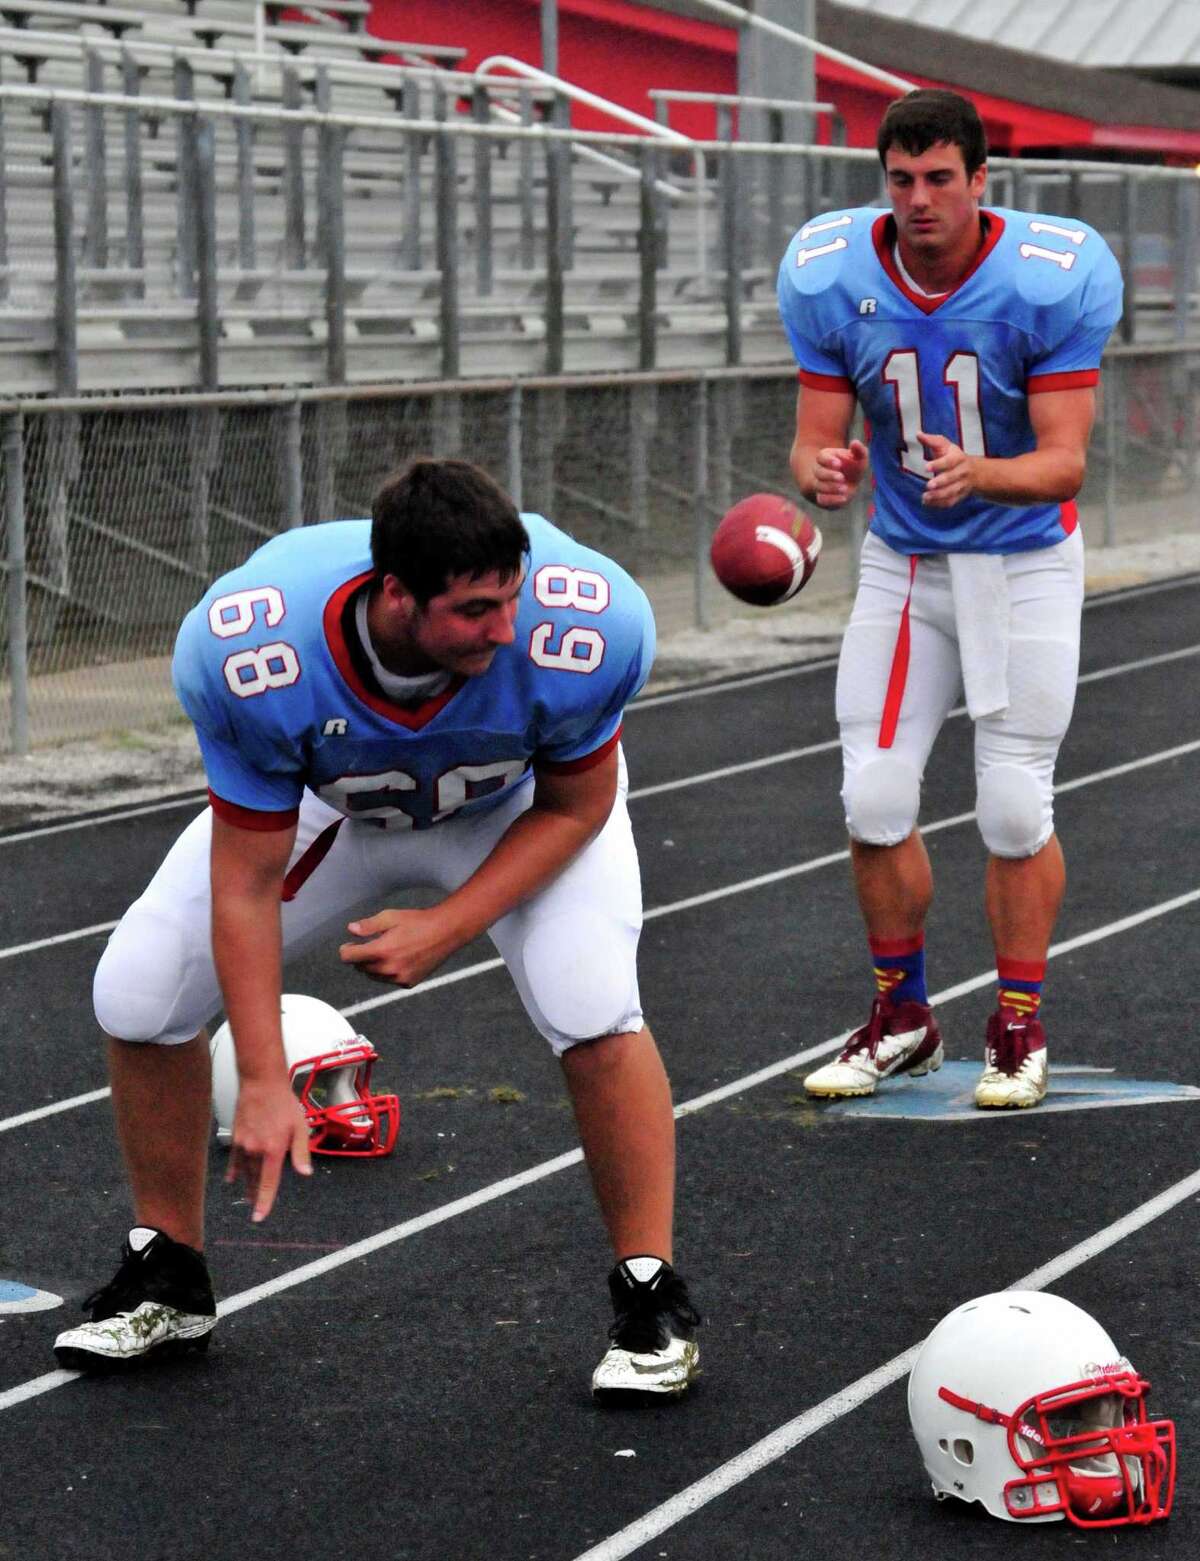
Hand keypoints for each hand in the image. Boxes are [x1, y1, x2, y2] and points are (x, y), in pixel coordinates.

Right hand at [226, 1076, 311, 1222]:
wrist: (261, 1084)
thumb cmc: (283, 1104)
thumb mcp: (300, 1127)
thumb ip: (301, 1153)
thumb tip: (305, 1173)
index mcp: (273, 1150)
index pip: (268, 1183)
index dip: (264, 1202)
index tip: (259, 1217)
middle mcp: (255, 1151)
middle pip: (254, 1180)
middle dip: (255, 1196)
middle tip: (255, 1209)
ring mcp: (243, 1144)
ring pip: (244, 1171)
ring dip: (246, 1185)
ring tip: (247, 1197)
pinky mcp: (236, 1137)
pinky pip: (234, 1160)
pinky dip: (234, 1170)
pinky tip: (232, 1179)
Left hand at [339, 905, 458, 987]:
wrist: (446, 932)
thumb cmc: (418, 921)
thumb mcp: (391, 917)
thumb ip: (368, 926)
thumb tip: (351, 930)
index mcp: (382, 951)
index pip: (349, 957)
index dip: (346, 950)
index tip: (350, 945)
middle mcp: (389, 968)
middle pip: (360, 968)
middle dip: (361, 957)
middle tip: (369, 945)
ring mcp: (399, 978)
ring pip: (374, 976)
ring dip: (374, 966)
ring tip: (386, 951)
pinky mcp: (409, 983)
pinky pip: (390, 980)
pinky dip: (389, 972)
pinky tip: (400, 958)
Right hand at [812, 439, 868, 507]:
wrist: (848, 483)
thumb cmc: (853, 467)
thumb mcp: (859, 458)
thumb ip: (859, 450)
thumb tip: (854, 443)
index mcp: (825, 458)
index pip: (821, 457)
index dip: (828, 461)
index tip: (839, 464)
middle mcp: (819, 471)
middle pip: (818, 472)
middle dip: (829, 475)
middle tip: (841, 477)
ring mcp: (819, 485)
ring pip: (819, 486)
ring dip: (831, 488)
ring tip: (844, 488)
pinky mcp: (823, 497)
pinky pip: (821, 499)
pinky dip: (831, 500)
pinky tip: (844, 498)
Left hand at [920, 431, 975, 507]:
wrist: (976, 472)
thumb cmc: (954, 456)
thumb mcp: (946, 446)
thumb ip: (932, 440)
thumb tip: (917, 433)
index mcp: (959, 458)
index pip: (949, 461)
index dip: (938, 464)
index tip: (926, 467)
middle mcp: (962, 472)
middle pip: (952, 478)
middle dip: (940, 482)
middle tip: (928, 485)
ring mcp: (962, 485)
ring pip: (952, 492)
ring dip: (938, 496)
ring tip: (925, 497)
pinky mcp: (960, 496)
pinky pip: (951, 501)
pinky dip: (940, 504)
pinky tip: (927, 503)